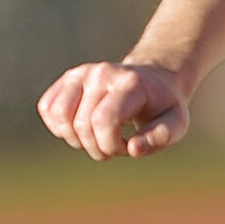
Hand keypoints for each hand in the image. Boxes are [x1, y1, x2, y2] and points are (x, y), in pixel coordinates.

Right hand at [38, 60, 190, 159]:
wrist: (154, 80)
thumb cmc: (164, 106)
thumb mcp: (177, 123)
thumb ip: (160, 137)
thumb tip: (133, 149)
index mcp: (130, 84)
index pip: (103, 120)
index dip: (110, 145)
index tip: (127, 148)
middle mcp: (101, 74)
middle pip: (82, 124)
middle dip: (97, 147)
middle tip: (116, 147)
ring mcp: (81, 73)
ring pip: (59, 115)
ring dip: (75, 139)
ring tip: (98, 139)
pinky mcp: (67, 78)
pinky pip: (47, 108)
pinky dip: (60, 127)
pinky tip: (82, 130)